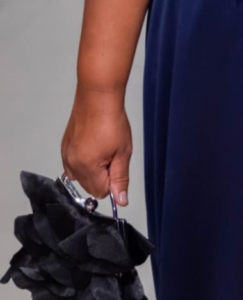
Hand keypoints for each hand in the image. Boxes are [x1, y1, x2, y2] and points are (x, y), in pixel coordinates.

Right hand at [61, 92, 131, 206]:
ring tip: (102, 149)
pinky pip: (72, 165)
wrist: (98, 98)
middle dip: (102, 176)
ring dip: (92, 170)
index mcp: (87, 167)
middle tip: (111, 154)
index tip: (117, 164)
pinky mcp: (64, 146)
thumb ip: (120, 178)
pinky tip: (92, 146)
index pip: (100, 192)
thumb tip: (121, 201)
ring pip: (80, 177)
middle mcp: (72, 164)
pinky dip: (83, 161)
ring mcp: (66, 155)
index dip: (112, 182)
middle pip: (89, 187)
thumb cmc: (113, 122)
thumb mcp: (123, 152)